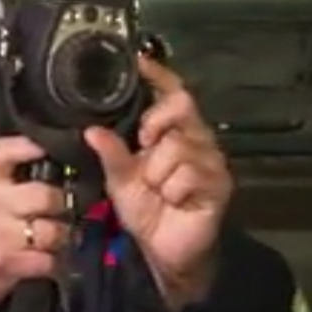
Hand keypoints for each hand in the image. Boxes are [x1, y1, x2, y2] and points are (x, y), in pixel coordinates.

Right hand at [0, 136, 70, 311]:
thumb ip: (12, 176)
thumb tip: (55, 160)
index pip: (2, 151)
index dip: (27, 146)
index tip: (46, 150)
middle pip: (45, 194)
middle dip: (63, 206)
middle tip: (62, 212)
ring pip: (52, 230)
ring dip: (62, 238)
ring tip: (56, 240)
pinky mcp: (5, 262)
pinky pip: (48, 260)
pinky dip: (53, 263)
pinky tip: (45, 260)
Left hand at [85, 55, 231, 309]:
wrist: (165, 251)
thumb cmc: (146, 210)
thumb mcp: (120, 180)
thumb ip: (111, 153)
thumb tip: (91, 131)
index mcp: (171, 131)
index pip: (171, 92)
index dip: (158, 75)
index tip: (140, 60)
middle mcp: (195, 138)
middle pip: (180, 107)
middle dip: (156, 122)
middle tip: (144, 143)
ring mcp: (210, 160)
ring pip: (179, 145)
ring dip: (158, 171)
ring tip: (158, 188)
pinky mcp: (220, 184)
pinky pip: (189, 174)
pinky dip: (172, 190)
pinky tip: (173, 200)